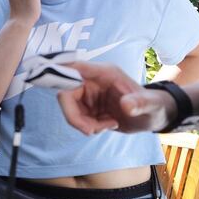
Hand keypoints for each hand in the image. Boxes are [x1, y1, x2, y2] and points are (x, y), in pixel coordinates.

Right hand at [57, 62, 176, 134]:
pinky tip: (106, 126)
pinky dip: (88, 127)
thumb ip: (139, 103)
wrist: (153, 117)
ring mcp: (88, 95)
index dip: (58, 71)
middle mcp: (91, 82)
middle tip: (91, 130)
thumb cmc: (154, 106)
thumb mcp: (150, 105)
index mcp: (103, 73)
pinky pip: (76, 118)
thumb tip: (127, 105)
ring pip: (69, 109)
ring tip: (106, 127)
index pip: (74, 68)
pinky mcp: (87, 108)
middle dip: (74, 116)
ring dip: (83, 124)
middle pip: (65, 94)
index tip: (45, 76)